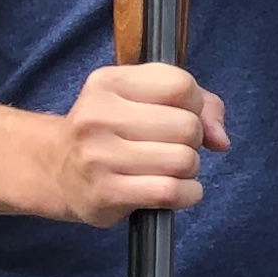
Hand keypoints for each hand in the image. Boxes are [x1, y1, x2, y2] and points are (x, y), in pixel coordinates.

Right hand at [40, 62, 231, 223]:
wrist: (57, 171)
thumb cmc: (113, 132)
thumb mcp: (147, 100)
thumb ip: (200, 105)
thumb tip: (220, 139)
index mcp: (108, 82)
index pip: (181, 85)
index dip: (193, 104)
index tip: (178, 114)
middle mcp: (98, 115)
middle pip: (187, 126)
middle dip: (191, 140)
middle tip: (169, 146)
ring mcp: (98, 156)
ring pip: (184, 160)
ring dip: (189, 169)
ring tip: (168, 168)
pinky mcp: (105, 193)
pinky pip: (170, 192)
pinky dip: (187, 194)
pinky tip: (175, 191)